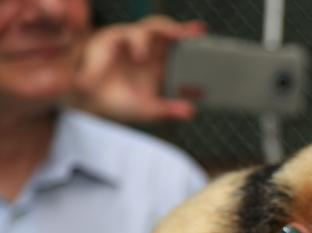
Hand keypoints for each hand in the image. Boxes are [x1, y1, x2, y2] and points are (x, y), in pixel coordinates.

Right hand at [71, 15, 205, 122]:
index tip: (210, 47)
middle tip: (196, 32)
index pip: (181, 50)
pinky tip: (138, 57)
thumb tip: (191, 112)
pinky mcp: (112, 38)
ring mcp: (130, 40)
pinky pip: (124, 35)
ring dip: (159, 32)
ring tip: (166, 42)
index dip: (195, 48)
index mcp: (160, 62)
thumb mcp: (146, 109)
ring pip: (149, 28)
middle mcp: (148, 47)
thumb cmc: (120, 101)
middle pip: (168, 31)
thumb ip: (168, 109)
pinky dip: (133, 44)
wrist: (88, 101)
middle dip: (182, 29)